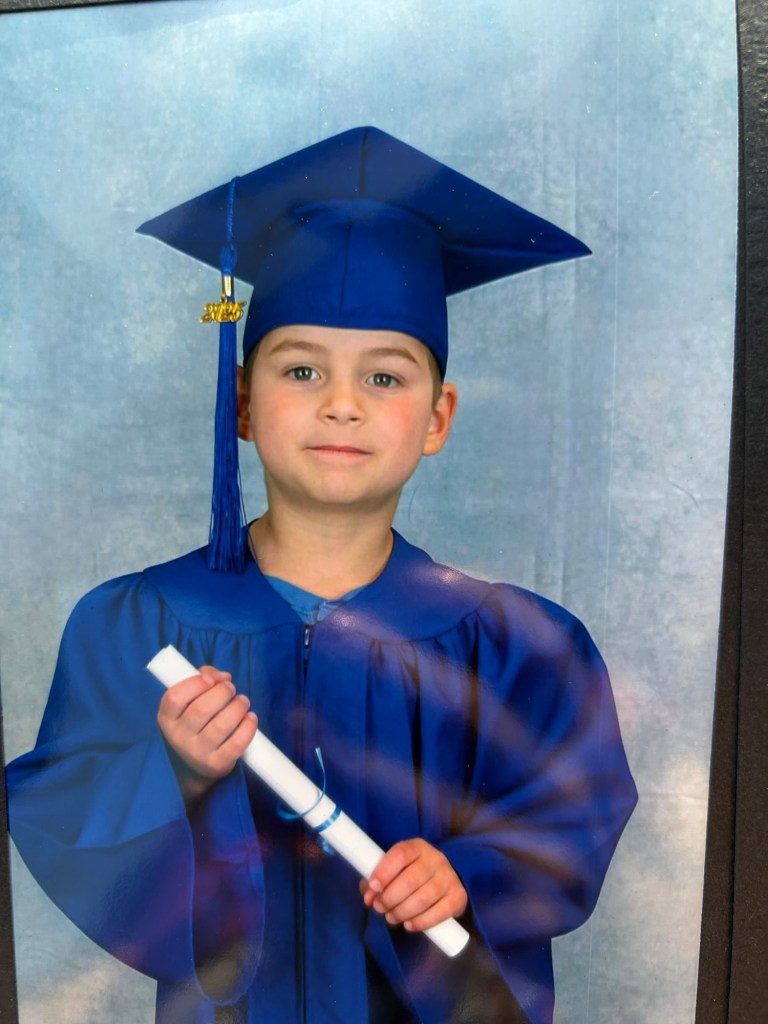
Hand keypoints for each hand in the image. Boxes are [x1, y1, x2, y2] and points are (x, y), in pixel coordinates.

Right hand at [157, 666, 257, 796]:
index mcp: (167, 718)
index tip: (211, 679)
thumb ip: (204, 678)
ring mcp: (197, 753)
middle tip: (231, 688)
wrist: (196, 765)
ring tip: (242, 701)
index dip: (195, 683)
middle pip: (201, 709)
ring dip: (238, 707)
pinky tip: (250, 718)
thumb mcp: (190, 700)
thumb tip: (223, 676)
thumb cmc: (196, 722)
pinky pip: (236, 744)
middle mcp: (178, 737)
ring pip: (221, 726)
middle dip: (222, 692)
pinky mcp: (216, 764)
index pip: (174, 698)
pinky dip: (248, 727)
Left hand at [359, 838, 467, 932]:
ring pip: (423, 898)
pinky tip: (409, 925)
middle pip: (411, 879)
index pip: (401, 854)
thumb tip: (368, 897)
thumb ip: (378, 880)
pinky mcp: (458, 896)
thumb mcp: (396, 869)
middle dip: (390, 898)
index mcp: (418, 847)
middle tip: (379, 907)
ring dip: (402, 912)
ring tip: (391, 917)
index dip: (384, 871)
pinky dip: (421, 922)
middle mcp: (436, 859)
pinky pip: (439, 913)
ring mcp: (449, 877)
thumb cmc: (412, 874)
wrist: (445, 879)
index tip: (372, 887)